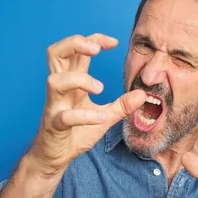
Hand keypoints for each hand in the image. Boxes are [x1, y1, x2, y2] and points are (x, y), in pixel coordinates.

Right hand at [29, 34, 146, 176]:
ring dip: (80, 80)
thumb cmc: (75, 133)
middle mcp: (60, 89)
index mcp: (71, 82)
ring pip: (55, 81)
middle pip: (55, 53)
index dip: (93, 40)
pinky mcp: (54, 126)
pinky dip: (85, 116)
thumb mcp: (104, 117)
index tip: (114, 42)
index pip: (76, 50)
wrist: (55, 158)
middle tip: (96, 49)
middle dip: (74, 43)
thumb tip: (143, 94)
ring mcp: (55, 106)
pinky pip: (65, 117)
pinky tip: (101, 118)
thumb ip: (122, 105)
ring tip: (100, 89)